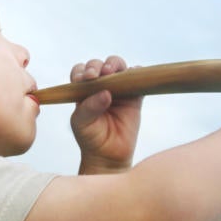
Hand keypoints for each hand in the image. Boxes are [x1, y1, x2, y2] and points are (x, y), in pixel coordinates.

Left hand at [70, 56, 143, 174]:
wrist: (108, 155)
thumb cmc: (90, 138)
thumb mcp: (82, 123)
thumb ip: (89, 108)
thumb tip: (105, 92)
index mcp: (83, 90)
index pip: (81, 72)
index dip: (83, 70)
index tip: (86, 78)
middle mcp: (100, 86)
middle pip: (100, 66)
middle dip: (98, 66)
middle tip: (100, 74)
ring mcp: (118, 90)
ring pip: (119, 68)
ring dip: (116, 65)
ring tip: (113, 71)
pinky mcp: (134, 97)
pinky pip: (139, 81)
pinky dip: (139, 73)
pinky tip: (136, 73)